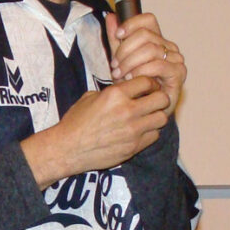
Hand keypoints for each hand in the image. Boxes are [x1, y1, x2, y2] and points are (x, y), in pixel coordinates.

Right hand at [20, 76, 171, 188]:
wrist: (68, 149)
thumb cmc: (76, 121)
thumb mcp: (90, 97)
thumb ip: (112, 91)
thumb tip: (128, 88)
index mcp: (115, 94)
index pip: (147, 81)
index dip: (150, 83)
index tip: (148, 87)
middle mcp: (127, 111)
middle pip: (162, 99)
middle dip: (159, 98)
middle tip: (152, 101)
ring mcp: (132, 130)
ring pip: (162, 118)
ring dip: (156, 116)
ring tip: (148, 117)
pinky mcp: (133, 147)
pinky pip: (154, 136)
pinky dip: (150, 132)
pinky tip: (140, 131)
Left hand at [106, 12, 184, 113]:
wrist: (142, 111)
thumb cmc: (133, 86)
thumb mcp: (121, 60)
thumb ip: (116, 40)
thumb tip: (111, 16)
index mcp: (157, 40)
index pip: (148, 20)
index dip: (132, 24)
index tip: (118, 35)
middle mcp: (169, 47)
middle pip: (145, 35)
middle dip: (125, 50)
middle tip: (114, 66)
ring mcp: (176, 60)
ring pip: (150, 49)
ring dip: (130, 62)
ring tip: (120, 74)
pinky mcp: (178, 74)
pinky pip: (158, 65)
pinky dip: (142, 70)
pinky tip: (132, 79)